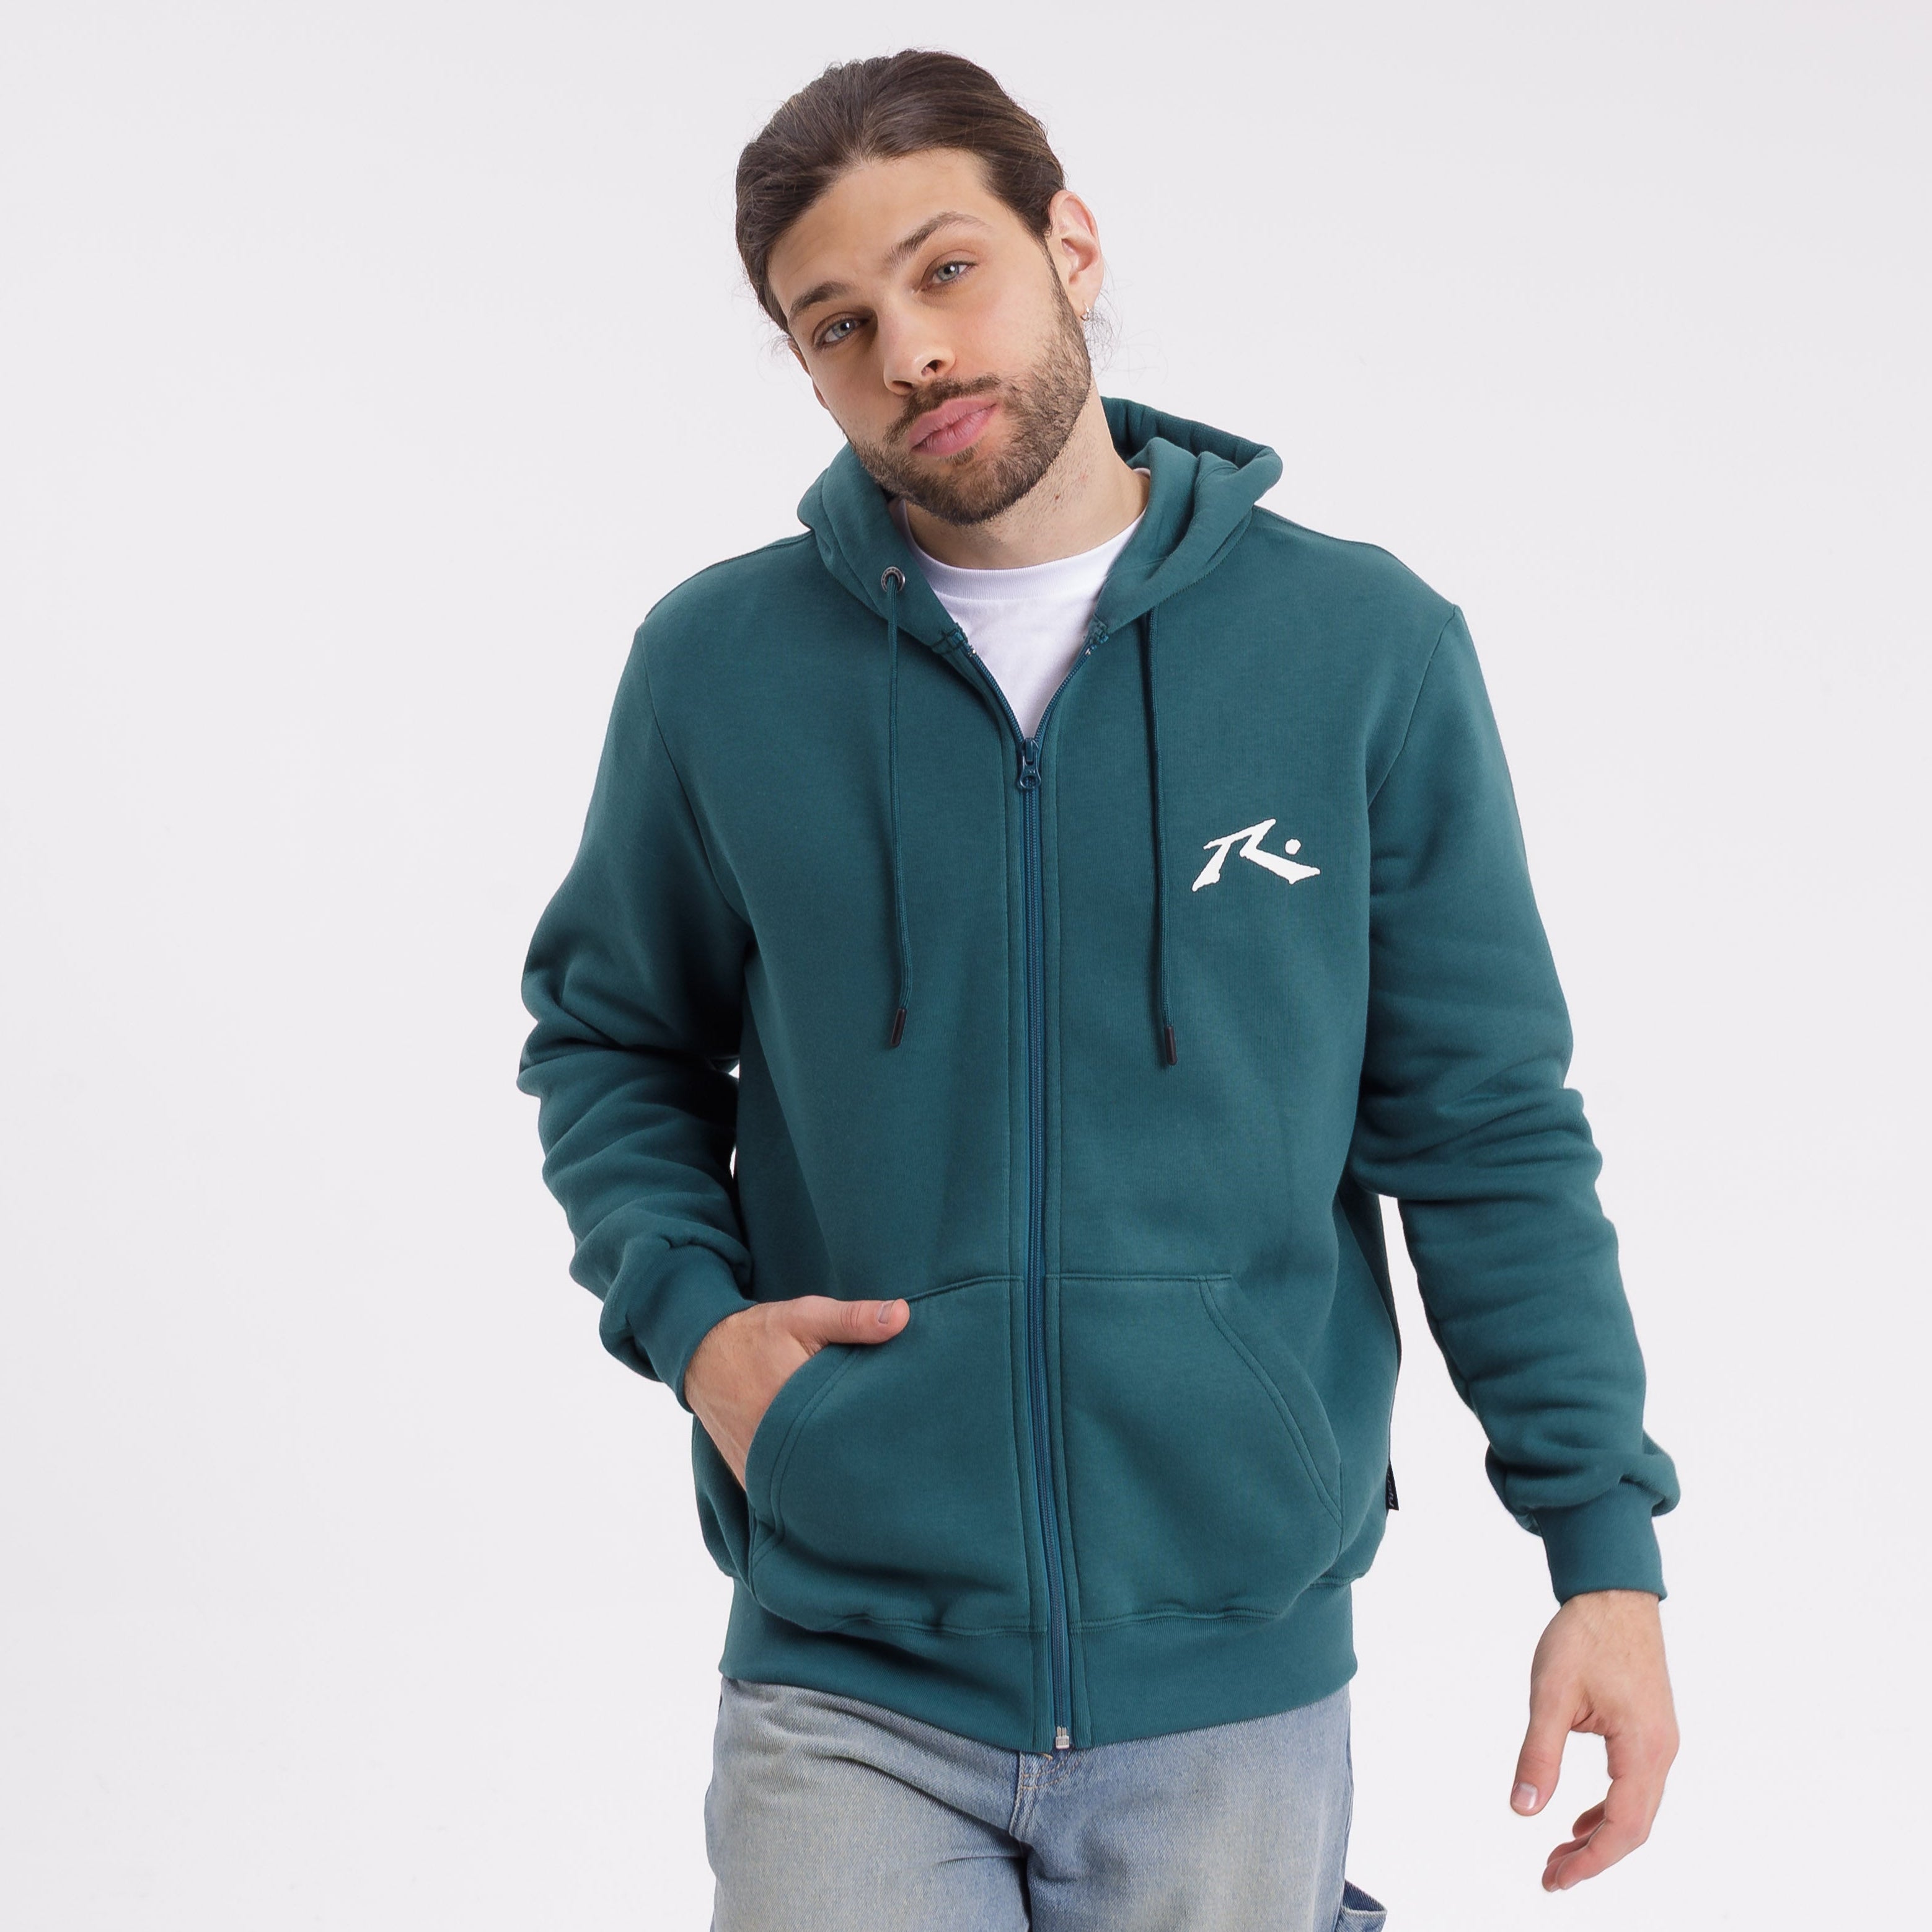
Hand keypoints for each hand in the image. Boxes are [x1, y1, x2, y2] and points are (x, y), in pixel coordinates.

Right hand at [684, 1293, 910, 1490]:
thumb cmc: (758, 1334)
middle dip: (857, 1465)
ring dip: (829, 1481)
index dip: (875, 1439)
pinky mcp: (747, 1477)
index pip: (847, 1435)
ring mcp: (756, 1467)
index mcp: (791, 1405)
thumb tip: (903, 1317)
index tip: (899, 1436)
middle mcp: (770, 1446)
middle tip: (890, 1462)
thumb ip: (853, 1319)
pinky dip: (802, 1487)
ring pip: (805, 1486)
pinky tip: (826, 1480)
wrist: (701, 1354)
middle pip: (829, 1469)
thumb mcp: (806, 1317)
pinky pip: (781, 1494)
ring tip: (860, 1475)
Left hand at [1510, 1587, 1678, 1890]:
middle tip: (1551, 1876)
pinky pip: (1635, 1786)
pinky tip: (1579, 1819)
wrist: (1613, 1593)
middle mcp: (1661, 1751)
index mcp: (1643, 1748)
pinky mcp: (1650, 1730)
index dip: (1590, 1861)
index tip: (1555, 1879)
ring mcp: (1660, 1741)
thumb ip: (1539, 1755)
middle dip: (1593, 1857)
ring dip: (1600, 1836)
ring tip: (1560, 1854)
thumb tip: (1524, 1808)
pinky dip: (1608, 1809)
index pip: (1623, 1827)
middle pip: (1634, 1827)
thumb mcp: (1550, 1695)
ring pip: (1636, 1809)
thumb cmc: (1585, 1636)